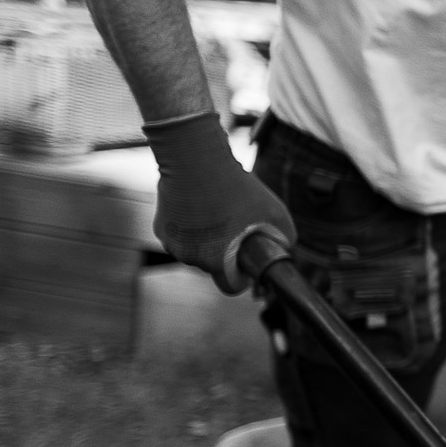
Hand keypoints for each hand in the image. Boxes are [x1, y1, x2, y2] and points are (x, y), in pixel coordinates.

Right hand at [144, 111, 297, 294]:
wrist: (195, 159)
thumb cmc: (237, 187)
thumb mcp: (276, 213)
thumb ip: (284, 237)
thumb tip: (285, 247)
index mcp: (218, 262)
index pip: (230, 287)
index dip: (240, 277)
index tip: (245, 262)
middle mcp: (192, 259)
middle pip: (212, 265)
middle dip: (223, 252)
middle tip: (233, 226)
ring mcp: (173, 244)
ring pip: (194, 249)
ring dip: (204, 238)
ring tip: (216, 210)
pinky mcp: (160, 228)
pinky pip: (179, 234)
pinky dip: (188, 225)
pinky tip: (198, 204)